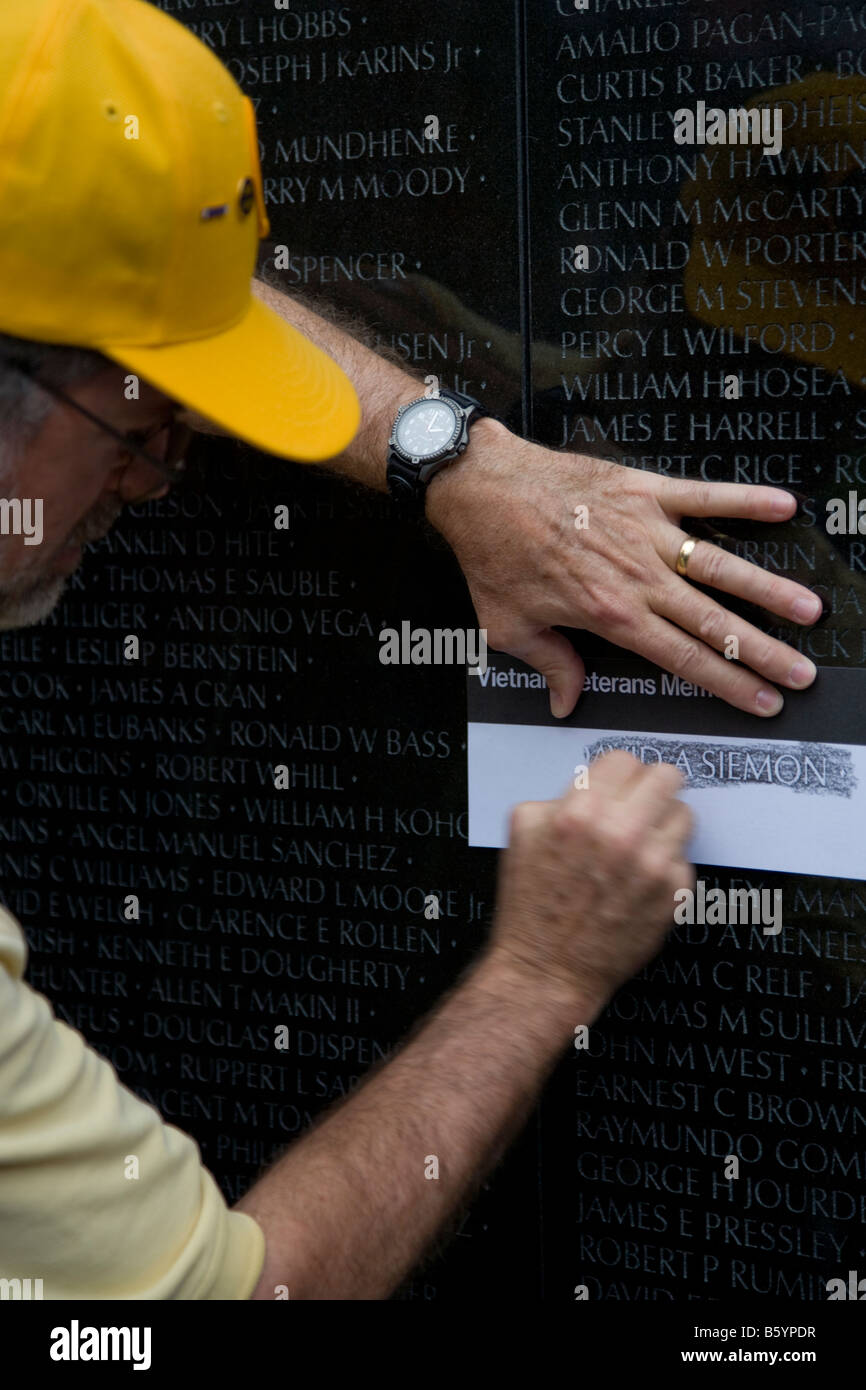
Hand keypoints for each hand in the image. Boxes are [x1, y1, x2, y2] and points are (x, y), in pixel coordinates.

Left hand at [427, 423, 822, 717]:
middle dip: (762, 652)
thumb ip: (549, 665)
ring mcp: (644, 531)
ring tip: (807, 609)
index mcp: (607, 614)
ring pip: (720, 566)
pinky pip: (702, 496)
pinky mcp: (643, 491)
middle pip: (714, 622)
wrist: (480, 488)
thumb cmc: (492, 554)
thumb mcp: (509, 627)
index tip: (761, 701)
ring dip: (768, 589)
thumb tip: (564, 701)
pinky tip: (783, 506)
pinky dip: (743, 499)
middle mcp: (636, 576)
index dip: (727, 684)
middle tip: (801, 672)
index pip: (682, 659)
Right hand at [485, 752, 693, 1012]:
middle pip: (667, 776)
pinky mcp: (674, 894)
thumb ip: (561, 797)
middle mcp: (622, 833)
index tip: (616, 788)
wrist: (547, 969)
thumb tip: (595, 781)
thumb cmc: (533, 903)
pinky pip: (684, 857)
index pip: (624, 760)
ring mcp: (654, 864)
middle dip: (651, 789)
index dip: (617, 774)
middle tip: (640, 806)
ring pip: (684, 813)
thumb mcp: (524, 833)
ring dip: (663, 824)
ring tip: (640, 846)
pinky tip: (639, 882)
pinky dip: (665, 865)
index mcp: (581, 812)